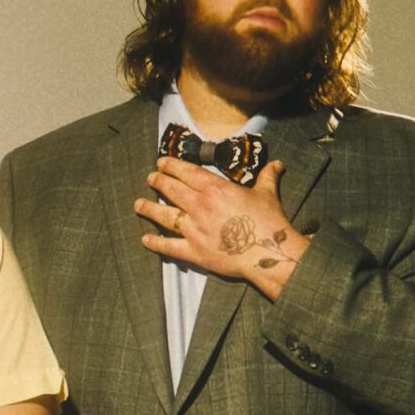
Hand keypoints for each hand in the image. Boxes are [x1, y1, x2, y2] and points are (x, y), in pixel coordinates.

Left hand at [137, 156, 308, 294]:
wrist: (267, 251)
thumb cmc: (269, 220)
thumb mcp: (267, 194)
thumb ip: (267, 177)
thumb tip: (277, 164)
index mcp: (216, 189)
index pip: (188, 173)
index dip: (173, 166)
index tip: (161, 162)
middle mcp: (200, 206)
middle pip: (172, 191)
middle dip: (159, 182)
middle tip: (150, 178)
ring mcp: (194, 229)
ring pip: (165, 216)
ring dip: (149, 209)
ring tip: (138, 204)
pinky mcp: (193, 251)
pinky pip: (168, 246)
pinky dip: (155, 243)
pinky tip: (145, 239)